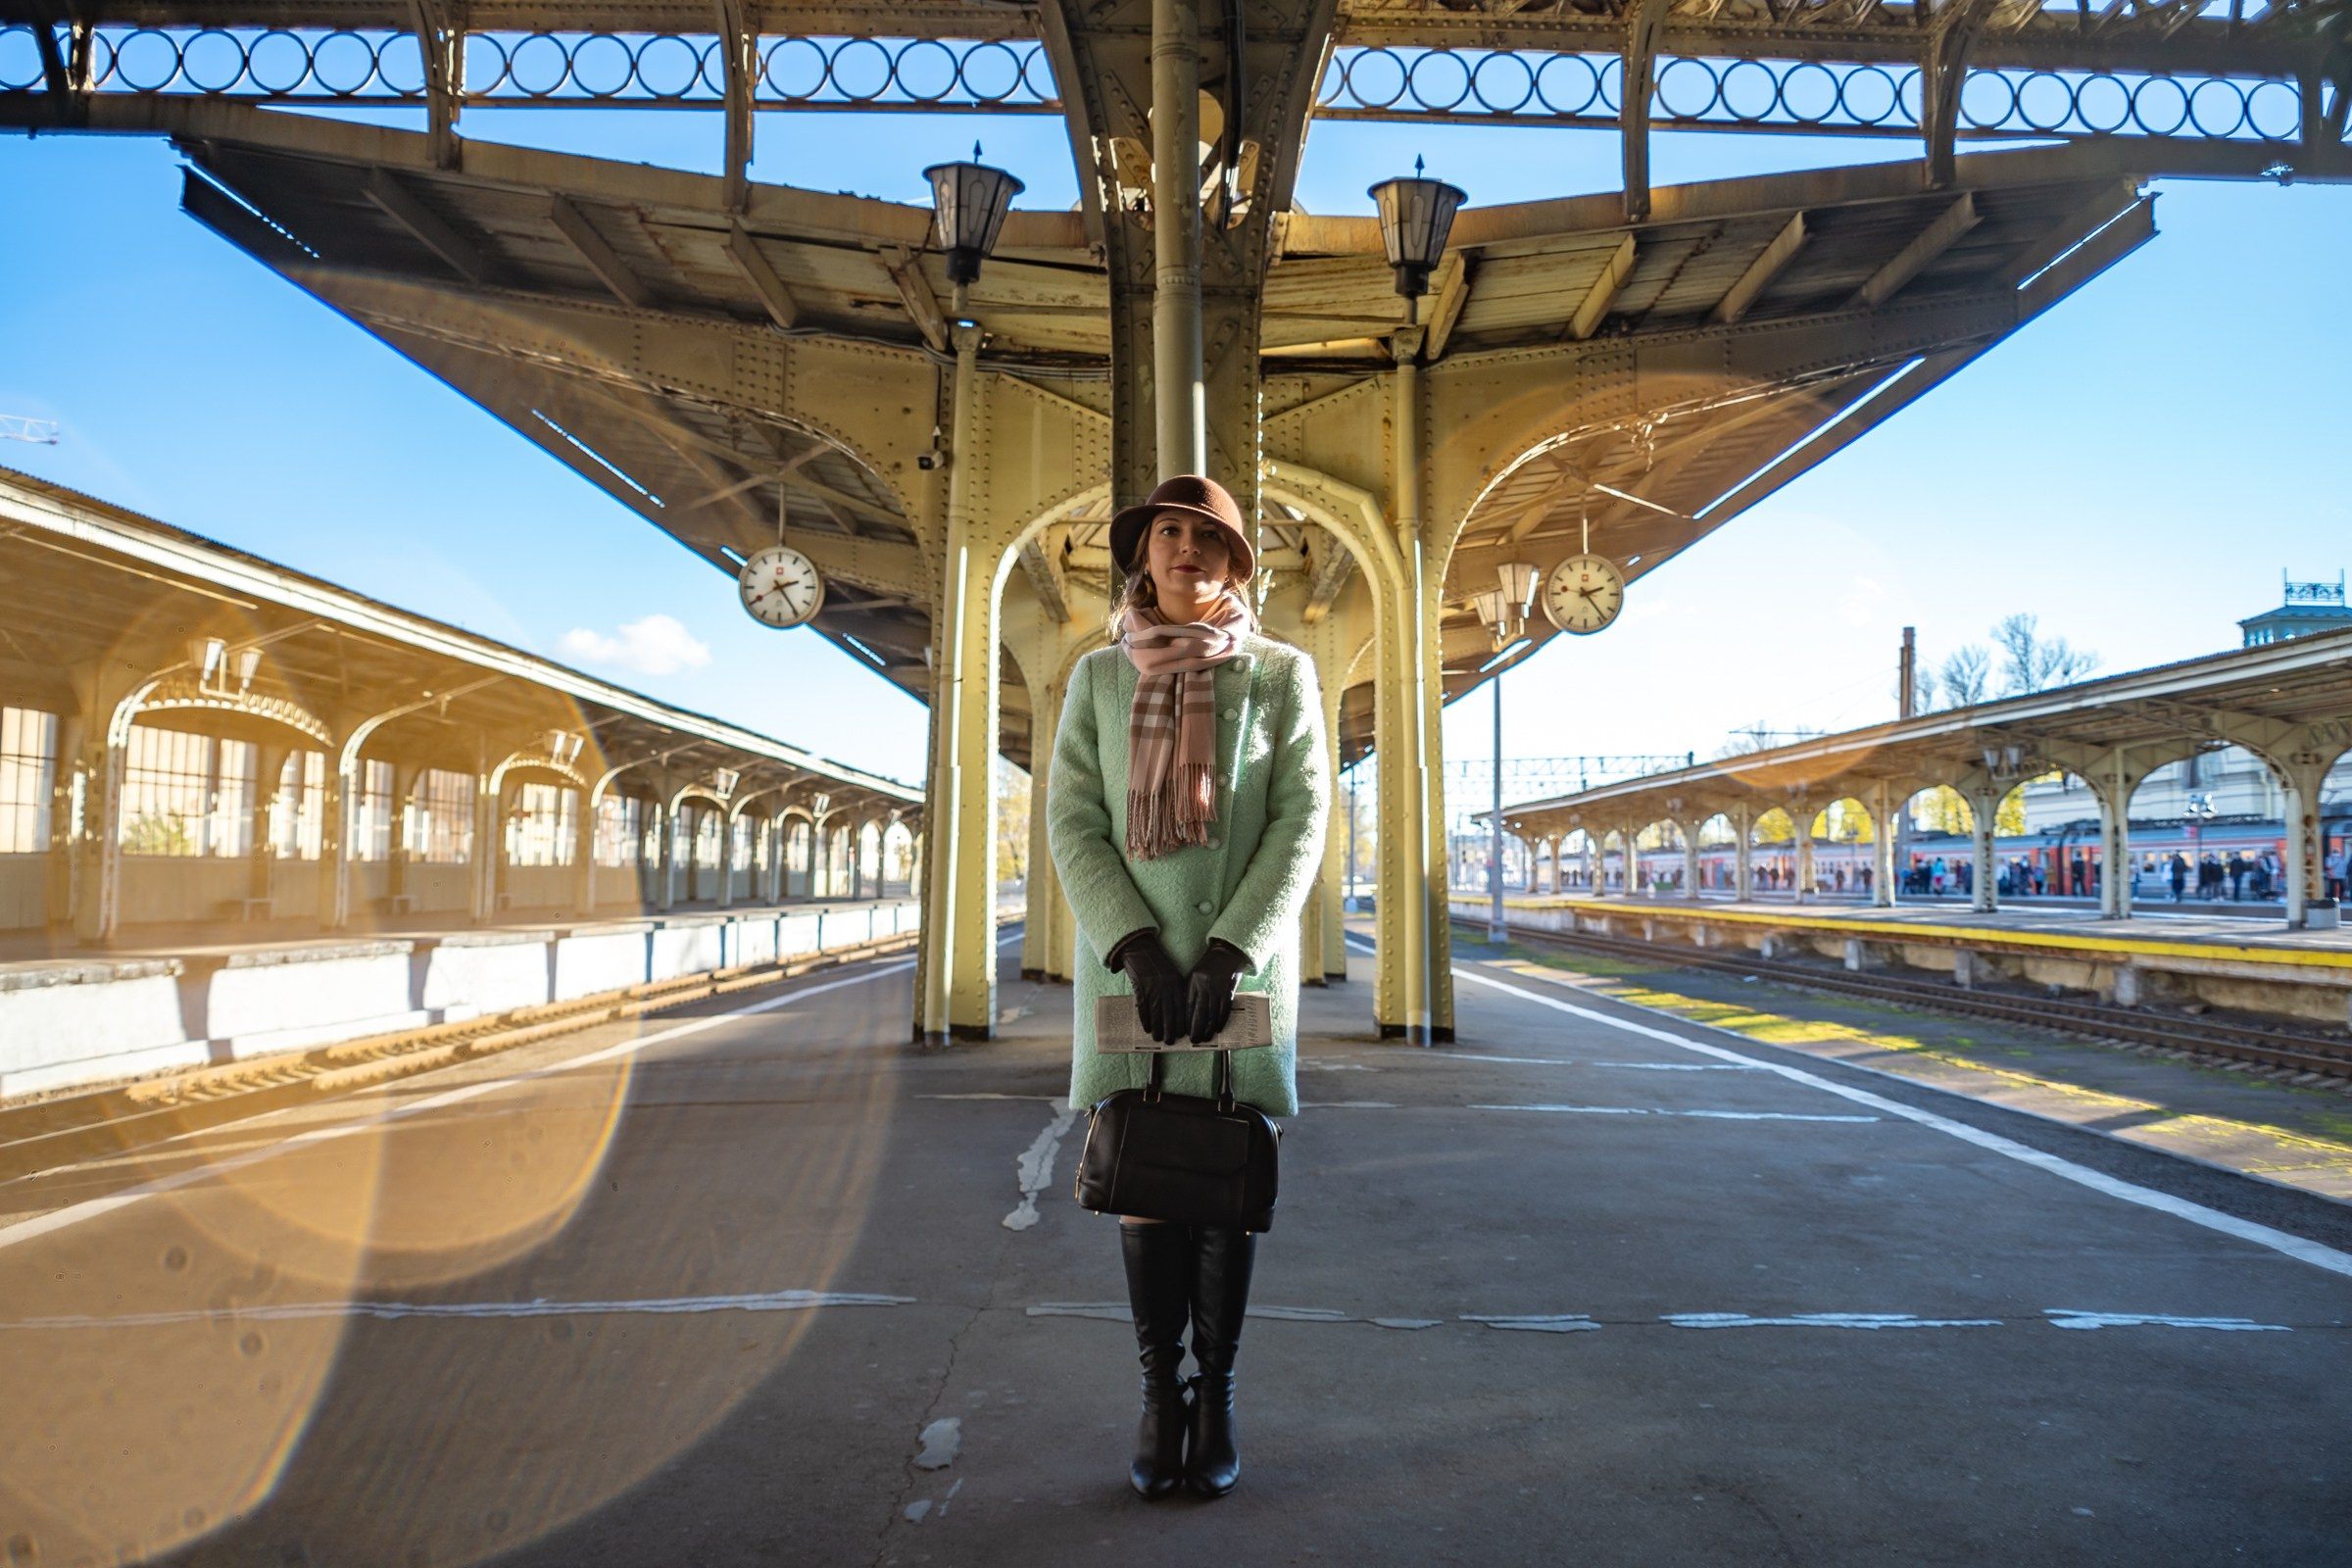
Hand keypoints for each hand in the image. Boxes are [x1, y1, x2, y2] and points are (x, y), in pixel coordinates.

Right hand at [1113, 932, 1188, 1046]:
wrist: (1140, 949)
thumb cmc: (1156, 964)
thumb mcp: (1171, 975)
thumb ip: (1175, 990)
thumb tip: (1178, 1010)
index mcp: (1176, 983)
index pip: (1182, 1006)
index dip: (1181, 1022)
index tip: (1182, 1034)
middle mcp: (1167, 986)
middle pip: (1170, 1013)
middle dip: (1170, 1029)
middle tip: (1170, 1041)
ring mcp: (1153, 987)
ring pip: (1157, 1013)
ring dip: (1157, 1027)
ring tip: (1157, 1038)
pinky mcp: (1141, 988)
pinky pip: (1144, 1007)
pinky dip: (1145, 1019)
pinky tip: (1147, 1028)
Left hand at [1186, 941, 1251, 1044]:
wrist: (1226, 951)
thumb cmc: (1208, 966)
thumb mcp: (1195, 976)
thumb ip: (1191, 991)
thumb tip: (1186, 1013)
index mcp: (1193, 982)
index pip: (1187, 1006)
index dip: (1186, 1021)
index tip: (1184, 1032)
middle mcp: (1204, 986)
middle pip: (1199, 1012)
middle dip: (1196, 1029)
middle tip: (1194, 1040)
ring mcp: (1217, 988)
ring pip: (1212, 1013)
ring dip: (1209, 1028)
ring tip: (1206, 1038)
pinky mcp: (1228, 989)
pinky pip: (1224, 1008)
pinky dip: (1221, 1020)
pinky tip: (1218, 1028)